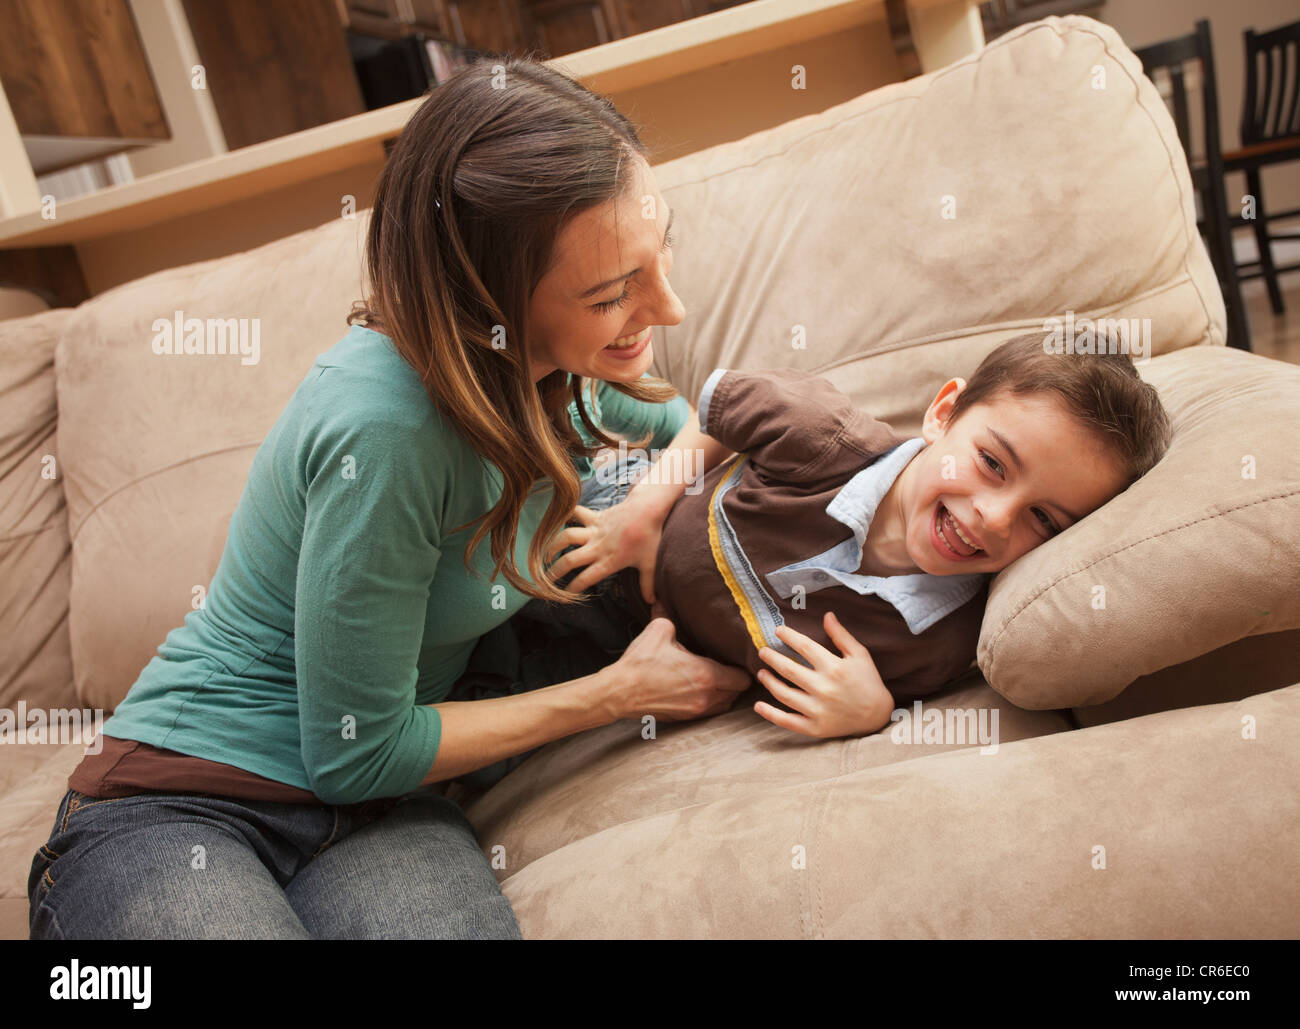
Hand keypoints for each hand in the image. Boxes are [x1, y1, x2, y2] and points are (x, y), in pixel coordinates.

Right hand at [544, 487, 669, 602]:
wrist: (648, 508)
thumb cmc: (650, 536)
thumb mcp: (650, 564)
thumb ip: (648, 584)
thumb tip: (652, 602)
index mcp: (609, 561)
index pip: (586, 579)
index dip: (572, 589)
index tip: (564, 595)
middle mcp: (597, 547)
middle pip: (569, 560)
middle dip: (555, 572)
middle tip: (546, 580)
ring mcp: (594, 531)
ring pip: (566, 536)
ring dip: (553, 545)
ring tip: (546, 554)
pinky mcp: (595, 517)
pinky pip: (576, 513)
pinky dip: (567, 515)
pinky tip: (559, 521)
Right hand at [606, 617, 750, 722]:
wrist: (619, 693)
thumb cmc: (640, 664)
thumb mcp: (658, 631)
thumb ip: (669, 616)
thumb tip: (665, 601)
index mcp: (707, 675)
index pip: (743, 678)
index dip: (745, 668)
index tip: (740, 658)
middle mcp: (706, 697)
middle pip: (737, 693)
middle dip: (737, 681)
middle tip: (731, 666)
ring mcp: (695, 712)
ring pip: (724, 705)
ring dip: (725, 693)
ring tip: (718, 678)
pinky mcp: (684, 719)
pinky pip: (708, 712)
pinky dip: (710, 701)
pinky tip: (700, 688)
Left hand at [753, 612, 893, 737]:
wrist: (878, 716)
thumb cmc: (868, 681)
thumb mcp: (860, 655)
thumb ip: (841, 636)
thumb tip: (827, 615)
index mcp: (834, 668)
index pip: (804, 647)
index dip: (788, 636)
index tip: (777, 630)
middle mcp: (824, 688)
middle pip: (789, 669)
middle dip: (772, 658)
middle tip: (762, 651)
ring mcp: (818, 710)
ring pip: (784, 694)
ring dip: (769, 682)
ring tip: (761, 673)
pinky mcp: (815, 727)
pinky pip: (787, 721)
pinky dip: (770, 714)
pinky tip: (758, 705)